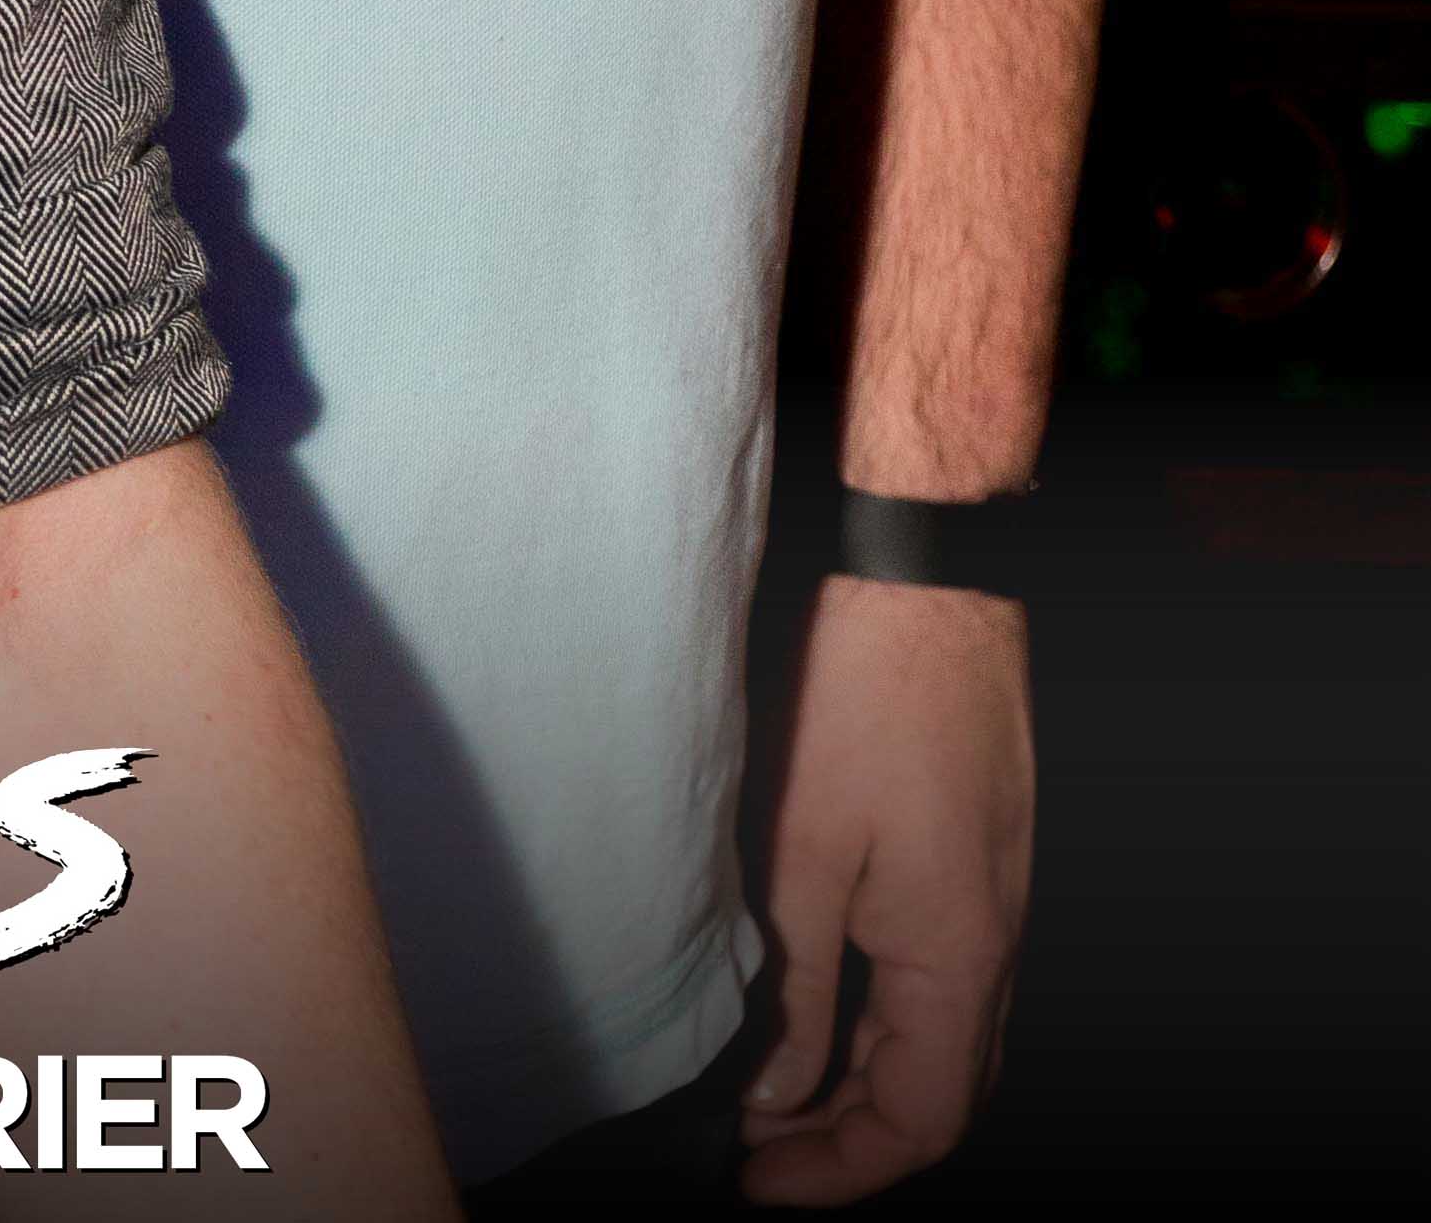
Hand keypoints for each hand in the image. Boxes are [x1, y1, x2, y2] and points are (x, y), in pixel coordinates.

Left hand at [738, 573, 1031, 1200]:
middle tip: (756, 1155)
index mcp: (958, 956)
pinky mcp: (974, 870)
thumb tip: (774, 1090)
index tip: (758, 1182)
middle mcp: (992, 947)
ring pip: (943, 1047)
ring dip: (863, 1087)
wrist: (930, 586)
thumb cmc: (865, 697)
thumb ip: (792, 980)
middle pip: (940, 1099)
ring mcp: (991, 908)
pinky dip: (880, 1028)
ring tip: (771, 1101)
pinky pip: (940, 989)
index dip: (840, 1171)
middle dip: (849, 1143)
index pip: (920, 1123)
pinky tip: (815, 1016)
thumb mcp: (802, 845)